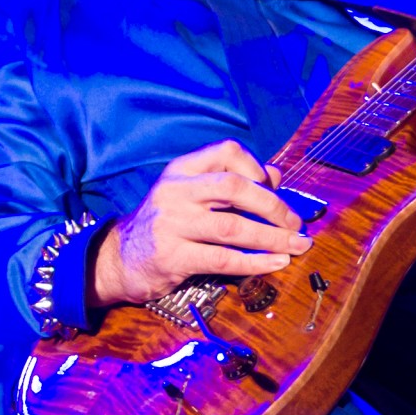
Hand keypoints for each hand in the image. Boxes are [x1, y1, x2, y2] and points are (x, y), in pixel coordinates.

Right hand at [88, 140, 311, 306]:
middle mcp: (176, 192)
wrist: (118, 259)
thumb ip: (231, 181)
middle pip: (235, 187)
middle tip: (295, 222)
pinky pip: (223, 260)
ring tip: (296, 245)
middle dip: (273, 205)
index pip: (226, 151)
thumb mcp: (191, 194)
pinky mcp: (173, 257)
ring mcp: (172, 224)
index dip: (256, 166)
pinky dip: (256, 262)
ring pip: (233, 227)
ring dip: (272, 238)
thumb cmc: (165, 224)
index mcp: (182, 170)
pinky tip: (276, 263)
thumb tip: (275, 175)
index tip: (273, 187)